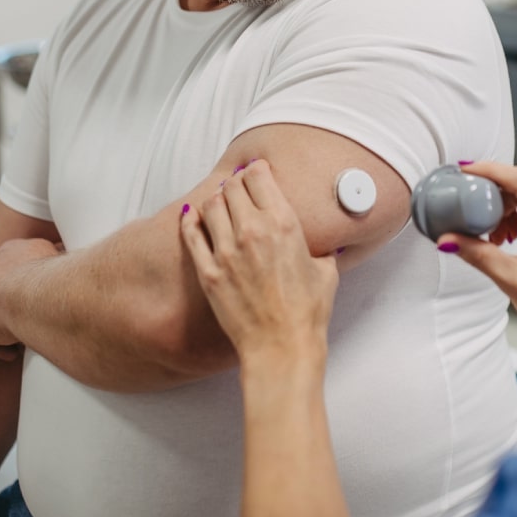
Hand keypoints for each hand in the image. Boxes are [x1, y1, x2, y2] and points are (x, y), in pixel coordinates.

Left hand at [0, 237, 61, 360]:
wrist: (28, 296)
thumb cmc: (49, 276)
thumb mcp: (59, 257)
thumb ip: (58, 258)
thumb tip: (64, 257)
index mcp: (10, 251)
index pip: (15, 266)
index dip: (27, 282)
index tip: (39, 296)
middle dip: (13, 302)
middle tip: (32, 316)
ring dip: (6, 325)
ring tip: (24, 336)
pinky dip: (0, 346)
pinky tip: (14, 352)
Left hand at [179, 160, 339, 368]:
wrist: (282, 346)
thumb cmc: (307, 314)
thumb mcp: (326, 271)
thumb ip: (320, 250)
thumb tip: (322, 247)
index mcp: (284, 225)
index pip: (259, 176)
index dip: (256, 169)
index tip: (256, 171)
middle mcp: (253, 232)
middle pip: (232, 186)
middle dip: (236, 182)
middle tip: (239, 186)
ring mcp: (227, 251)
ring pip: (210, 205)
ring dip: (217, 199)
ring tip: (221, 203)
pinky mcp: (209, 272)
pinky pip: (192, 234)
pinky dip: (190, 220)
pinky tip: (193, 216)